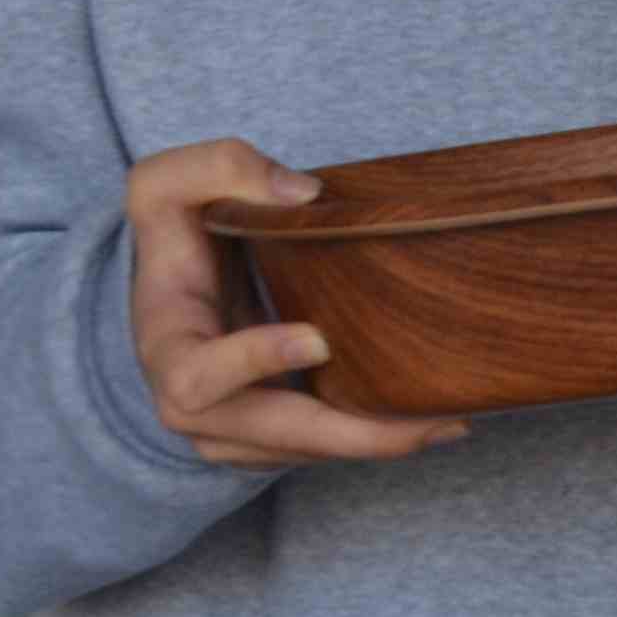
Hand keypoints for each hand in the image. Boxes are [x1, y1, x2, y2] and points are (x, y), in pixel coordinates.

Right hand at [124, 139, 471, 466]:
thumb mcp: (169, 182)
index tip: (319, 337)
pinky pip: (321, 446)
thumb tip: (302, 195)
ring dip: (376, 441)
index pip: (198, 374)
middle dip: (351, 432)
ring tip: (449, 421)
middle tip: (425, 420)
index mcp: (167, 347)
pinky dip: (374, 437)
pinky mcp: (268, 437)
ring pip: (307, 448)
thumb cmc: (176, 232)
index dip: (255, 359)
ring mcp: (231, 431)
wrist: (175, 285)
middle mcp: (193, 407)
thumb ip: (221, 168)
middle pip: (274, 433)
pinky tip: (433, 421)